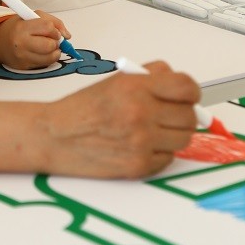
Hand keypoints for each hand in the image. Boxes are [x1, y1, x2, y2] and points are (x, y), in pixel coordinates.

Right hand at [0, 11, 70, 68]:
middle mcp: (21, 43)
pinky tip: (41, 53)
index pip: (47, 27)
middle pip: (50, 45)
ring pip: (50, 57)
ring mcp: (22, 57)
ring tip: (49, 47)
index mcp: (22, 27)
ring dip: (54, 52)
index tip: (53, 31)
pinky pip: (44, 64)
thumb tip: (67, 36)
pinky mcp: (24, 67)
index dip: (55, 30)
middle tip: (53, 40)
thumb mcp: (32, 16)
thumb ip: (52, 21)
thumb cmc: (17, 27)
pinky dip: (47, 58)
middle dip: (56, 42)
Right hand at [42, 60, 199, 177]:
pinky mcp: (139, 166)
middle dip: (181, 115)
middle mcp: (140, 112)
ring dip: (172, 136)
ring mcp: (141, 141)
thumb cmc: (82, 109)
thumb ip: (150, 78)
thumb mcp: (115, 81)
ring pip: (183, 139)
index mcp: (135, 87)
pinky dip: (159, 153)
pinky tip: (139, 146)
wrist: (54, 136)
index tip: (187, 96)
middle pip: (189, 117)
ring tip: (151, 131)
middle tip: (167, 115)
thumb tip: (182, 87)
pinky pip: (168, 158)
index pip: (186, 87)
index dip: (190, 92)